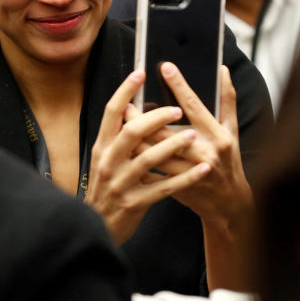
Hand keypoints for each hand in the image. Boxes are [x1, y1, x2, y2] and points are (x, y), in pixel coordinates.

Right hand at [85, 70, 211, 243]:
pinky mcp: (135, 203)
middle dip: (156, 118)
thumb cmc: (108, 188)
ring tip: (191, 137)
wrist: (97, 226)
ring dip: (172, 146)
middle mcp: (108, 162)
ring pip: (148, 159)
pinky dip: (185, 178)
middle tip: (177, 109)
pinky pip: (164, 187)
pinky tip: (202, 170)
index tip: (141, 73)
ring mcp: (121, 183)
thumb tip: (137, 109)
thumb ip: (119, 139)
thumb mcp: (105, 160)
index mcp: (102, 147)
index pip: (112, 113)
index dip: (125, 91)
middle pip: (132, 132)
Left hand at [130, 63, 256, 290]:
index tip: (165, 67)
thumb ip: (227, 100)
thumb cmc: (229, 161)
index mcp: (217, 136)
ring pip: (153, 152)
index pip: (195, 107)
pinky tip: (124, 146)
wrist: (228, 204)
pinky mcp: (175, 186)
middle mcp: (202, 154)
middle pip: (166, 131)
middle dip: (144, 116)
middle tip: (127, 101)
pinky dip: (137, 158)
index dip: (180, 86)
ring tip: (121, 121)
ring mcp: (187, 172)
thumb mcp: (232, 131)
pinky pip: (150, 171)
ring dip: (135, 137)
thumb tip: (222, 70)